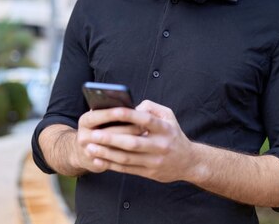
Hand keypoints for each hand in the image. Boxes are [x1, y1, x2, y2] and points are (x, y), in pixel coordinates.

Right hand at [74, 107, 141, 173]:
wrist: (83, 151)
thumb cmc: (98, 128)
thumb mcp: (100, 116)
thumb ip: (113, 111)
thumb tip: (135, 108)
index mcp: (85, 121)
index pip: (100, 115)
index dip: (116, 113)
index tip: (131, 110)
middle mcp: (83, 136)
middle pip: (108, 133)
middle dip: (128, 128)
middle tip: (144, 126)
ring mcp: (88, 152)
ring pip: (112, 148)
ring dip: (130, 143)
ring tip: (145, 138)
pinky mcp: (96, 165)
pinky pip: (114, 162)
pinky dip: (128, 157)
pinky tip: (140, 152)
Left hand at [80, 100, 195, 182]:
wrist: (188, 162)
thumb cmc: (173, 134)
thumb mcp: (168, 116)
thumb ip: (151, 107)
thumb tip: (130, 106)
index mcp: (165, 129)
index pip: (146, 120)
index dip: (128, 115)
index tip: (111, 111)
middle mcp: (161, 145)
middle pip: (133, 143)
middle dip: (111, 138)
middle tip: (93, 134)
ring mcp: (155, 161)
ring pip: (127, 158)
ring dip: (106, 153)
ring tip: (90, 147)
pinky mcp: (149, 173)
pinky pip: (127, 169)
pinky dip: (110, 164)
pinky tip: (98, 159)